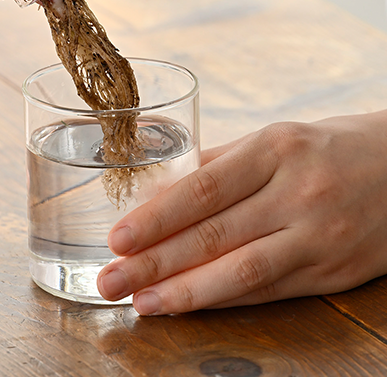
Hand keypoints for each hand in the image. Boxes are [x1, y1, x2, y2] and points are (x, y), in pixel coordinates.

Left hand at [97, 110, 386, 312]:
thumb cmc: (329, 148)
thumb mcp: (274, 139)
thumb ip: (217, 165)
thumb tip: (157, 192)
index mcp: (275, 149)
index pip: (203, 188)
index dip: (157, 217)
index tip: (118, 237)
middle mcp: (297, 193)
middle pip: (214, 233)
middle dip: (155, 260)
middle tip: (109, 278)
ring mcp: (319, 236)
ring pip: (241, 271)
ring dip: (183, 291)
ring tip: (139, 301)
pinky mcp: (334, 272)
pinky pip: (269, 290)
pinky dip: (223, 299)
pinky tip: (188, 304)